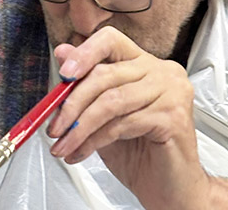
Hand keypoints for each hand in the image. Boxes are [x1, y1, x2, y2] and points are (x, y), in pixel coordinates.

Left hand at [46, 26, 209, 208]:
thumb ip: (85, 83)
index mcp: (143, 63)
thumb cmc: (139, 150)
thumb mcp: (101, 114)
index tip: (62, 74)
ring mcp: (172, 92)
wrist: (170, 187)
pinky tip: (83, 151)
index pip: (110, 40)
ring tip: (63, 144)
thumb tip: (62, 52)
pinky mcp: (174, 116)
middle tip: (53, 126)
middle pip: (104, 74)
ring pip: (110, 101)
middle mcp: (162, 71)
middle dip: (71, 103)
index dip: (83, 53)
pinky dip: (95, 139)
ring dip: (79, 127)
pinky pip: (122, 123)